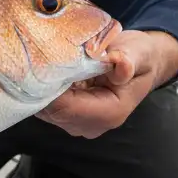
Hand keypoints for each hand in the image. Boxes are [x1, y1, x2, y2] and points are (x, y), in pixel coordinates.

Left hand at [36, 29, 177, 137]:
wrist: (140, 67)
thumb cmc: (139, 59)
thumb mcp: (138, 52)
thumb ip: (129, 60)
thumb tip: (121, 64)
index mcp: (109, 114)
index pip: (64, 107)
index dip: (48, 86)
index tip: (41, 62)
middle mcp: (90, 125)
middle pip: (50, 111)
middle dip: (40, 86)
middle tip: (37, 57)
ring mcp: (76, 124)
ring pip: (44, 109)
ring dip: (40, 87)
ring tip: (43, 62)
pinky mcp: (67, 118)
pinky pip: (46, 106)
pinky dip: (43, 89)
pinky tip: (48, 71)